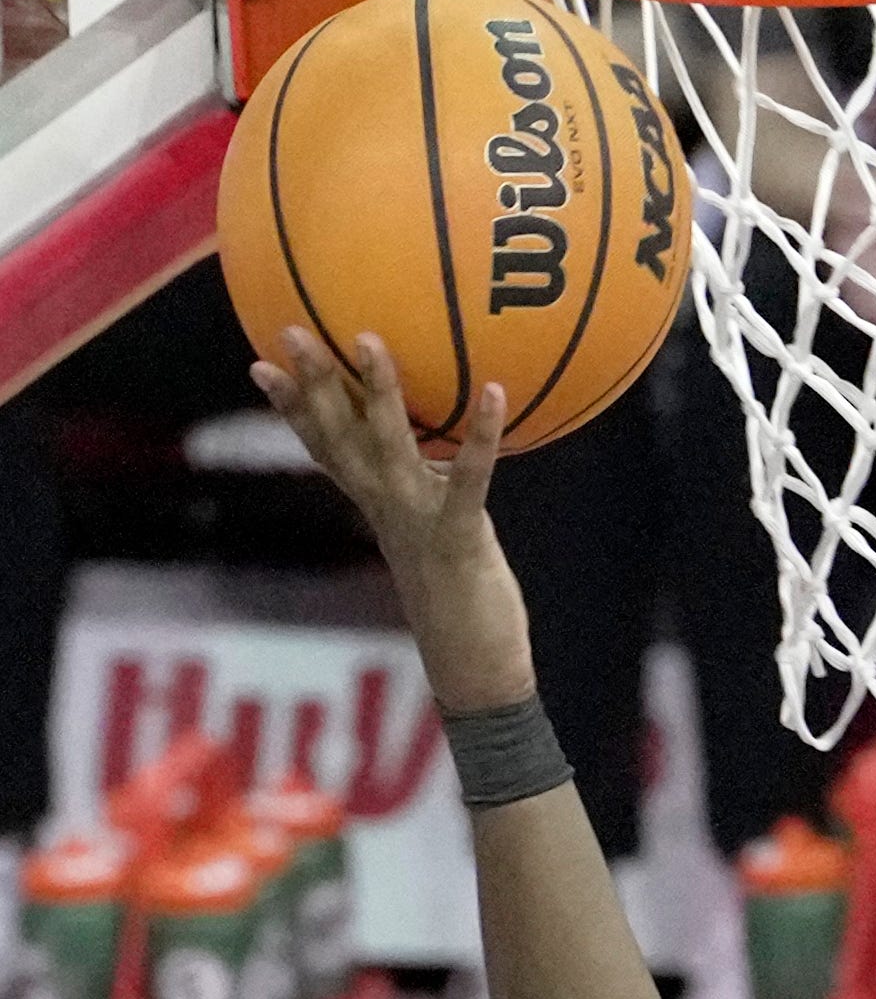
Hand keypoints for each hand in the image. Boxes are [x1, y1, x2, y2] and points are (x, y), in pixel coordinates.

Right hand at [250, 326, 534, 715]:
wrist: (474, 669)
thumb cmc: (460, 603)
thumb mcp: (434, 539)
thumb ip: (429, 498)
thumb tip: (440, 462)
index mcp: (376, 505)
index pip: (323, 448)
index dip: (290, 407)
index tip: (259, 362)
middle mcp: (386, 507)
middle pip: (340, 435)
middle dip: (314, 382)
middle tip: (291, 330)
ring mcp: (417, 521)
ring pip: (388, 445)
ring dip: (378, 391)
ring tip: (370, 339)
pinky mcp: (458, 537)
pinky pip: (468, 478)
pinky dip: (481, 436)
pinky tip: (494, 391)